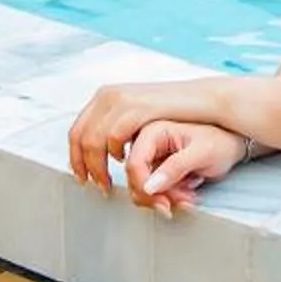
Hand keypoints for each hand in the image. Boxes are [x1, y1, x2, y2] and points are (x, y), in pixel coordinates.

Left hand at [66, 78, 220, 197]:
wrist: (205, 101)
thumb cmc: (175, 112)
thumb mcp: (139, 115)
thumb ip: (119, 126)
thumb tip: (101, 147)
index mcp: (106, 96)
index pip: (76, 130)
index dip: (75, 157)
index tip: (81, 177)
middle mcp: (109, 95)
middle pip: (80, 137)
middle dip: (83, 166)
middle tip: (95, 185)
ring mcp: (123, 100)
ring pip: (94, 140)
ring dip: (98, 167)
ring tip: (108, 183)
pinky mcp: (138, 107)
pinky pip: (114, 136)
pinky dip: (115, 154)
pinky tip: (126, 162)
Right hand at [125, 121, 252, 214]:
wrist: (234, 144)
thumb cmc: (222, 140)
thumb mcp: (202, 153)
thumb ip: (175, 168)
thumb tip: (150, 186)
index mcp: (155, 130)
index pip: (134, 163)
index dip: (143, 186)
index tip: (161, 202)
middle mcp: (149, 142)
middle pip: (136, 178)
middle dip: (158, 195)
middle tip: (180, 201)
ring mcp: (154, 156)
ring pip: (145, 187)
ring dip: (167, 197)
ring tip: (189, 194)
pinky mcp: (159, 168)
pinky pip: (156, 190)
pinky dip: (171, 197)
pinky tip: (187, 192)